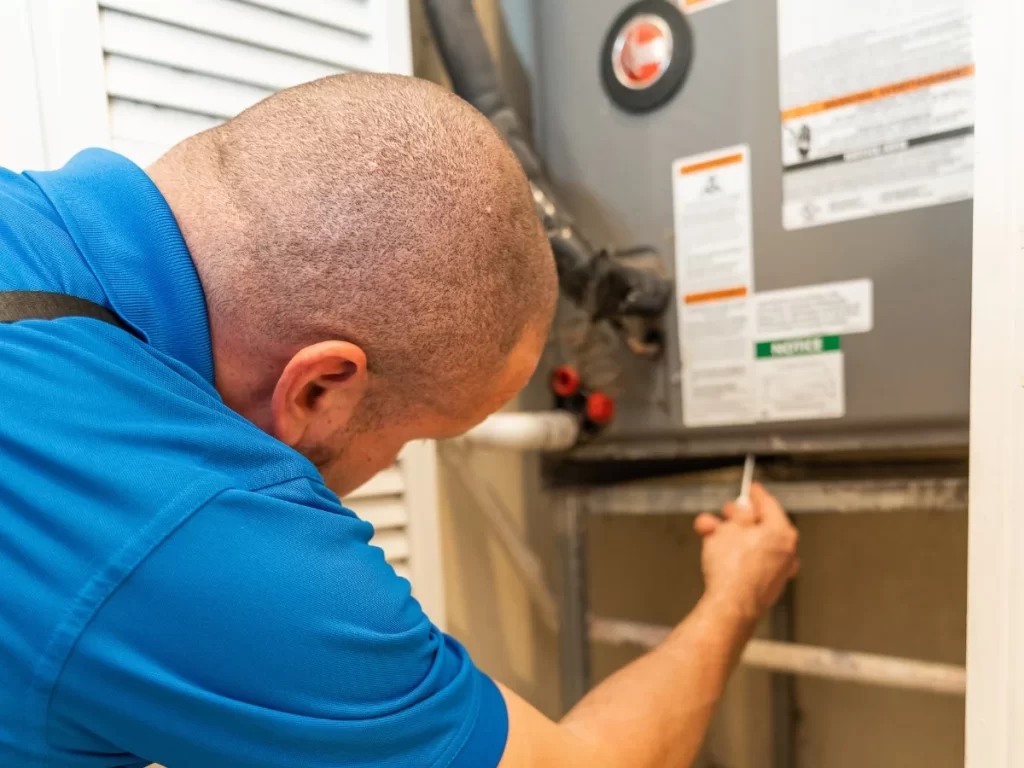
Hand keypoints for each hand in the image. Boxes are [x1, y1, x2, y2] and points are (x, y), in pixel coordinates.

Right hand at [693, 483, 799, 625]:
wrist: (730, 606)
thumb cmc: (732, 569)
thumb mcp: (728, 528)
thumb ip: (737, 515)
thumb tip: (742, 512)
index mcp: (781, 532)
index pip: (769, 504)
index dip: (755, 494)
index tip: (751, 489)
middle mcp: (786, 551)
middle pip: (761, 525)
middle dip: (738, 518)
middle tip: (725, 514)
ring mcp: (778, 571)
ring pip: (753, 544)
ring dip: (731, 537)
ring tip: (710, 535)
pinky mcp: (767, 586)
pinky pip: (751, 562)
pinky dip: (737, 555)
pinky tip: (718, 554)